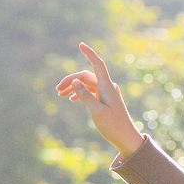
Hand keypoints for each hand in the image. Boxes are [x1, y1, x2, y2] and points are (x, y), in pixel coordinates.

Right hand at [56, 42, 144, 158]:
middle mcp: (107, 87)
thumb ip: (85, 95)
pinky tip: (71, 99)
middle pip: (86, 76)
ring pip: (87, 84)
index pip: (97, 64)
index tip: (81, 44)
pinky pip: (91, 91)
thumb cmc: (113, 126)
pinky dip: (80, 93)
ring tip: (60, 95)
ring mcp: (106, 93)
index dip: (89, 53)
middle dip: (71, 80)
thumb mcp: (96, 111)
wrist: (125, 138)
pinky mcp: (105, 100)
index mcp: (107, 86)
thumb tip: (75, 81)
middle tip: (57, 90)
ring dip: (74, 87)